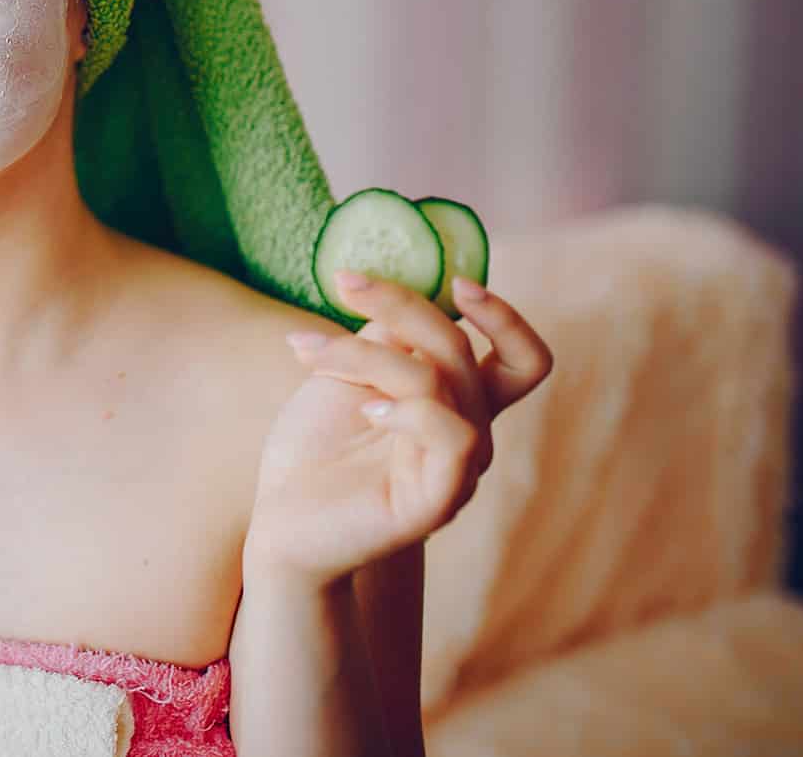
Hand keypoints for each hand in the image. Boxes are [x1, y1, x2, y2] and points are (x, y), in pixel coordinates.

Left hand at [245, 271, 553, 589]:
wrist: (281, 522)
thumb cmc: (315, 448)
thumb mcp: (350, 374)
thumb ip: (389, 337)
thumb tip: (414, 293)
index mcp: (458, 404)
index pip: (522, 359)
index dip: (505, 317)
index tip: (456, 280)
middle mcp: (468, 434)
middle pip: (460, 347)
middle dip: (400, 303)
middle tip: (343, 282)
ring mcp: (457, 469)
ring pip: (440, 379)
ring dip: (366, 351)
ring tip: (308, 351)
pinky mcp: (438, 500)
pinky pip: (452, 436)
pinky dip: (407, 409)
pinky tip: (364, 409)